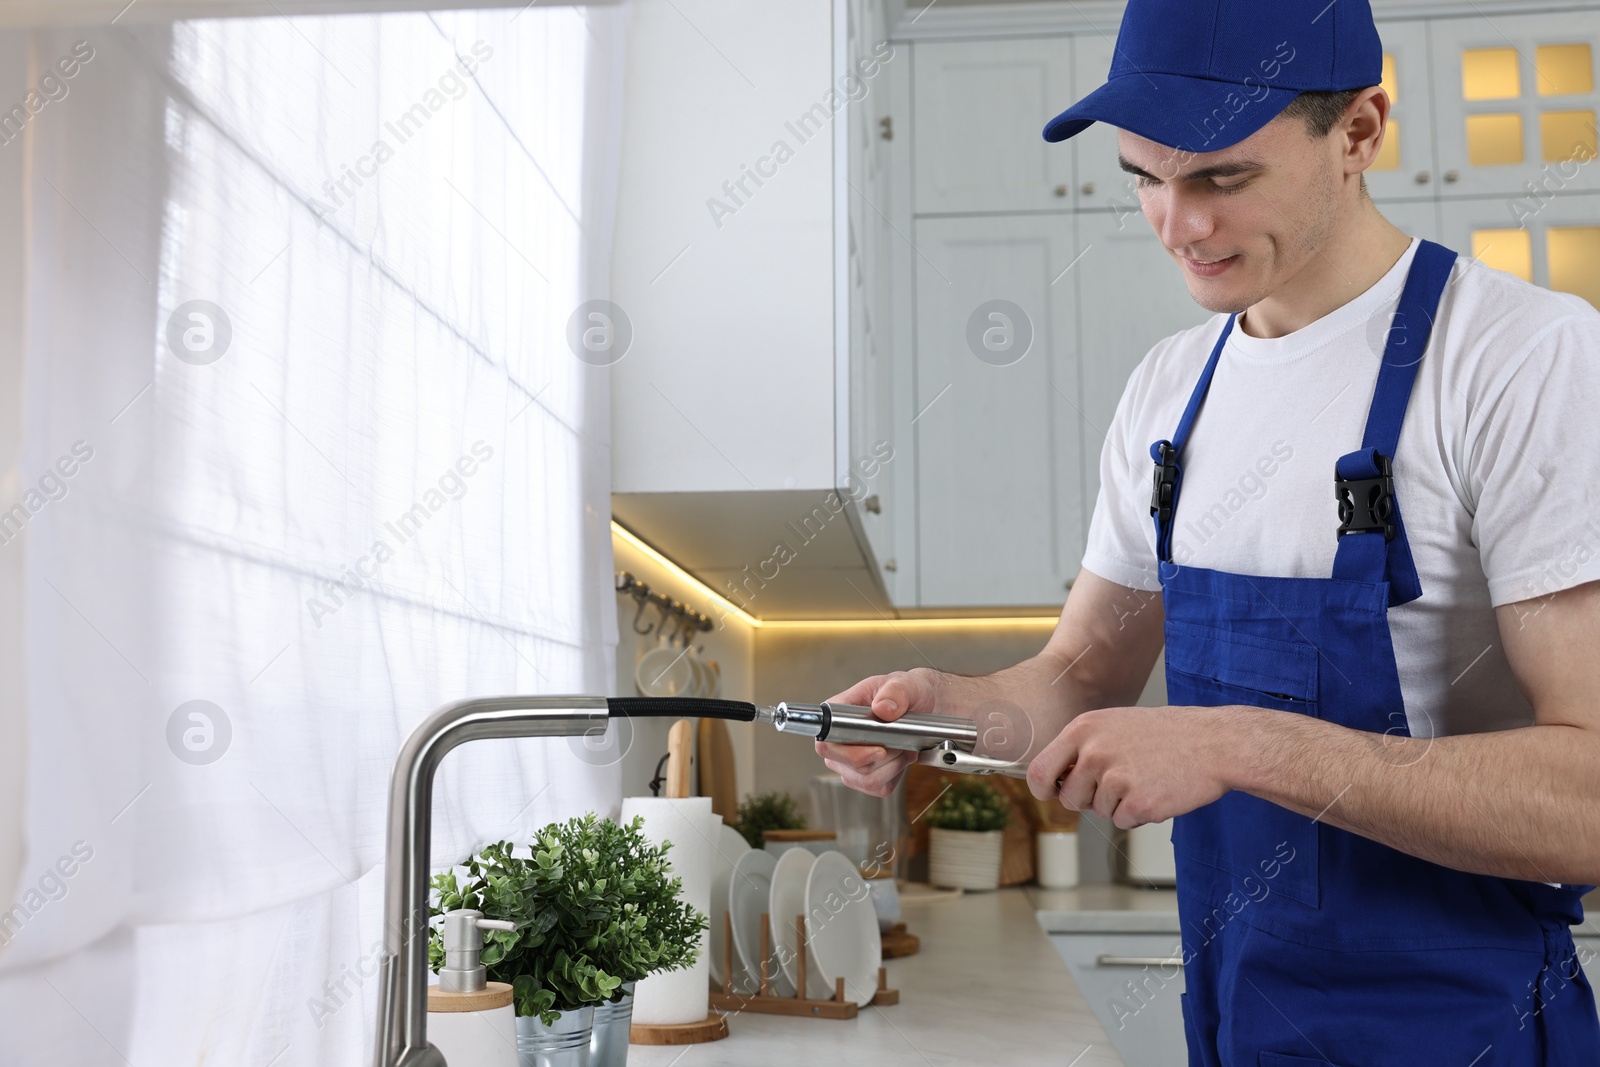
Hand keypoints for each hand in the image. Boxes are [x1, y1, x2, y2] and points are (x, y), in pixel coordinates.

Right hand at [814, 670, 939, 797]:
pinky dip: (896, 775)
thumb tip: (882, 709)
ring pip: (866, 780)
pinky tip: (901, 757)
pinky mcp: (866, 776)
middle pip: (848, 767)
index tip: (880, 749)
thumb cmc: (906, 692)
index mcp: (838, 714)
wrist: (923, 706)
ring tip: (903, 747)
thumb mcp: (904, 684)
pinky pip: (879, 788)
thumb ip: (894, 692)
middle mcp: (839, 741)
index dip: (849, 753)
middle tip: (901, 742)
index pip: (826, 744)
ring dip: (892, 766)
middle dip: (882, 759)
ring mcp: (850, 762)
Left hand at [1026, 705, 1240, 828]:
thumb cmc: (1168, 734)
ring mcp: (1115, 778)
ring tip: (1146, 778)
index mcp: (1084, 728)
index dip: (1044, 789)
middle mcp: (1094, 752)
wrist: (1214, 743)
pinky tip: (1158, 790)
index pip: (1039, 770)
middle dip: (1089, 800)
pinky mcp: (1138, 802)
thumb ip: (1083, 748)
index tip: (1053, 794)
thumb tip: (1059, 779)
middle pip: (1069, 798)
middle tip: (1119, 784)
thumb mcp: (1115, 725)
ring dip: (1120, 804)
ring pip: (1099, 811)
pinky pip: (1123, 821)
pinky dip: (1139, 814)